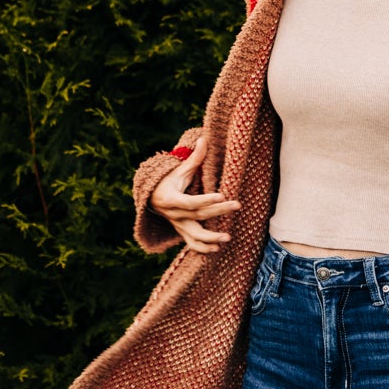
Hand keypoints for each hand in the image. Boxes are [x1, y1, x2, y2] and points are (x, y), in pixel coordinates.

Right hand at [149, 134, 240, 254]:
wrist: (152, 199)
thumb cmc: (168, 181)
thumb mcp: (179, 170)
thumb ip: (194, 158)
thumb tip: (203, 138)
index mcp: (171, 198)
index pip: (190, 201)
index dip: (205, 200)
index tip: (222, 196)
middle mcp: (175, 215)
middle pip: (198, 215)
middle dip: (218, 211)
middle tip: (237, 205)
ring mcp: (178, 226)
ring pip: (194, 235)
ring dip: (211, 238)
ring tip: (227, 238)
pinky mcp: (182, 232)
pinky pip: (192, 244)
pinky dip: (203, 248)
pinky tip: (217, 249)